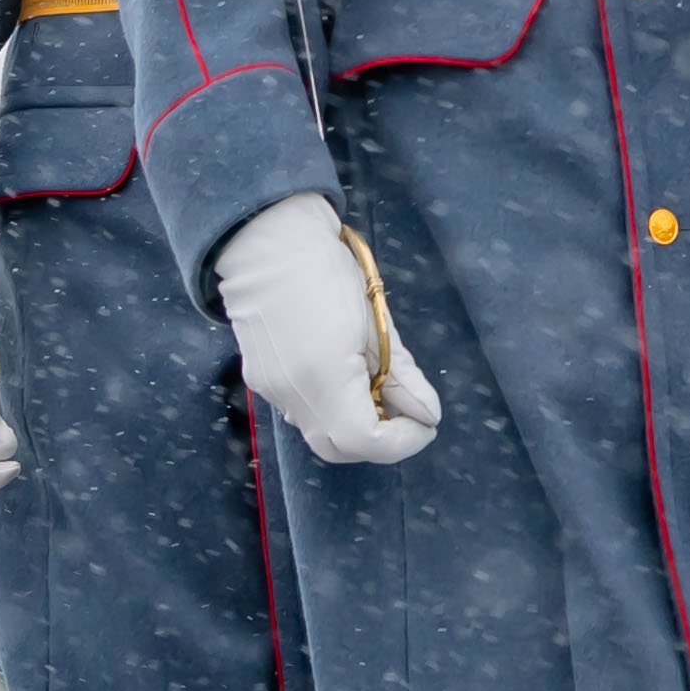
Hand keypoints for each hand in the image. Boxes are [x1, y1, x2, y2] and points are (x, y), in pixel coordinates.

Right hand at [215, 197, 439, 467]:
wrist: (266, 241)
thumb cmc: (328, 272)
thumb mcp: (377, 323)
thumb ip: (404, 376)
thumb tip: (428, 416)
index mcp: (324, 378)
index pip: (366, 441)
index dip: (403, 441)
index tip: (426, 422)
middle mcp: (291, 395)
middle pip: (340, 448)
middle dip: (379, 441)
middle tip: (407, 412)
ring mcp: (271, 391)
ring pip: (319, 433)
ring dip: (355, 425)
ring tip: (378, 388)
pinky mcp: (261, 382)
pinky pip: (303, 413)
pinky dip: (332, 409)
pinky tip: (347, 376)